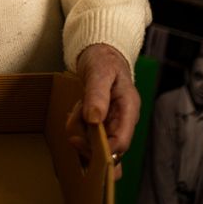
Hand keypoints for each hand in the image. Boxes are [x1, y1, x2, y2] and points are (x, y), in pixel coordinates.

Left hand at [65, 42, 139, 179]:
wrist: (101, 53)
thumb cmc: (103, 60)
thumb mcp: (99, 71)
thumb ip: (97, 94)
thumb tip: (94, 119)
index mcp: (129, 109)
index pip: (122, 142)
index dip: (104, 150)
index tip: (79, 142)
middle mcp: (123, 120)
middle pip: (109, 148)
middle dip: (87, 141)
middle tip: (73, 122)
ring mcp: (113, 123)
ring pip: (97, 144)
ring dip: (81, 132)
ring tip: (76, 109)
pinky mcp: (103, 123)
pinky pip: (90, 136)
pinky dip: (79, 129)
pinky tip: (76, 115)